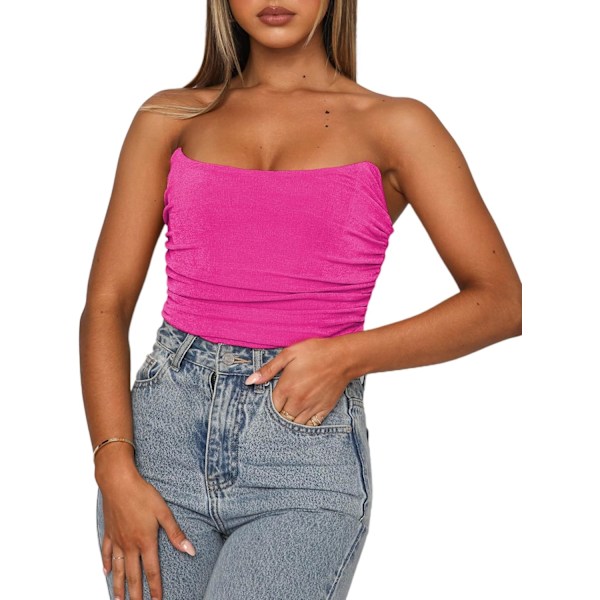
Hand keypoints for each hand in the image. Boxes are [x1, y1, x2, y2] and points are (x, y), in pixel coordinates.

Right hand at [100, 470, 195, 599]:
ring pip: (117, 569)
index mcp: (146, 541)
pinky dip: (106, 563)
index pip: (152, 571)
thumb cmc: (142, 494)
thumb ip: (176, 533)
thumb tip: (190, 550)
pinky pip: (106, 552)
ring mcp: (117, 540)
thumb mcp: (163, 512)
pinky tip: (106, 572)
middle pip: (133, 576)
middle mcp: (130, 545)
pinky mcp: (109, 532)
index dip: (155, 589)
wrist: (118, 482)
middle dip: (135, 595)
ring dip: (118, 586)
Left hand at [244, 336, 351, 425]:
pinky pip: (311, 425)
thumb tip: (250, 381)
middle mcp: (297, 401)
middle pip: (281, 418)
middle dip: (278, 415)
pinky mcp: (324, 410)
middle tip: (279, 409)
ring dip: (290, 421)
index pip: (270, 407)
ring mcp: (311, 407)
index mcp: (286, 388)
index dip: (268, 406)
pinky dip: (305, 425)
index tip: (271, 401)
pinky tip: (302, 419)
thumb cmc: (316, 352)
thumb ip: (268, 369)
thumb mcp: (289, 354)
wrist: (343, 357)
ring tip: (289, 414)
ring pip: (295, 424)